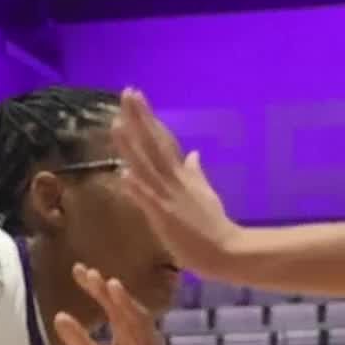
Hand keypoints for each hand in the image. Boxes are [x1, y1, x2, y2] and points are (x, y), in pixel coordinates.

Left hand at [55, 267, 177, 344]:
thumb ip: (80, 341)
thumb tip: (59, 315)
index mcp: (128, 333)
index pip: (113, 305)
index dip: (98, 288)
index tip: (79, 270)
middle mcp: (142, 340)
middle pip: (128, 311)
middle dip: (112, 293)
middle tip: (93, 274)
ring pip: (142, 329)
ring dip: (128, 308)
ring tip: (113, 288)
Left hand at [113, 87, 243, 277]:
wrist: (227, 251)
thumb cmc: (213, 226)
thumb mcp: (205, 193)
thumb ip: (196, 173)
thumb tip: (193, 153)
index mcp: (182, 175)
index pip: (162, 140)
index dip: (149, 119)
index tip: (137, 97)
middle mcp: (174, 180)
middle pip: (153, 144)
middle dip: (140, 119)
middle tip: (127, 92)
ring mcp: (169, 197)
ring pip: (146, 167)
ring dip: (132, 146)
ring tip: (117, 123)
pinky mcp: (165, 217)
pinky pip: (148, 200)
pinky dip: (136, 187)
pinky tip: (123, 173)